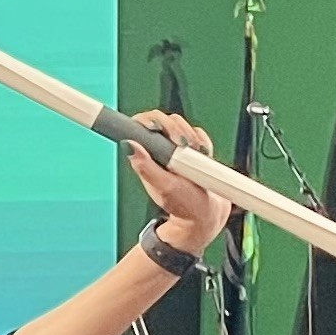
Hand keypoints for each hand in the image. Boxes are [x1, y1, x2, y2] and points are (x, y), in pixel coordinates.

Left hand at [126, 111, 232, 256]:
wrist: (208, 214)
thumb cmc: (184, 205)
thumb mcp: (164, 187)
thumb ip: (146, 168)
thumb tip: (128, 144)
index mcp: (148, 158)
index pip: (140, 127)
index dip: (148, 120)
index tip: (157, 128)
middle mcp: (161, 151)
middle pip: (163, 120)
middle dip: (175, 127)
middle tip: (183, 145)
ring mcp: (178, 149)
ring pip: (181, 124)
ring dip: (190, 134)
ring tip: (196, 153)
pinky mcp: (194, 150)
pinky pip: (198, 134)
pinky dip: (203, 140)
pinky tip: (204, 154)